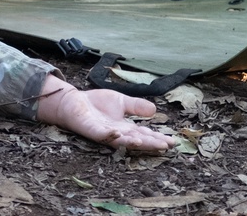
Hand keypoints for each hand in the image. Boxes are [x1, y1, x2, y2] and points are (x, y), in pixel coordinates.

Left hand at [36, 76, 175, 152]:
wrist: (73, 101)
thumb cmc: (96, 103)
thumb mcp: (120, 101)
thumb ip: (136, 106)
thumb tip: (155, 110)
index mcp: (126, 127)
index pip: (145, 133)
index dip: (158, 137)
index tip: (172, 141)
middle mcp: (117, 133)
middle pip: (137, 139)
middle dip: (151, 143)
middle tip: (166, 146)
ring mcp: (104, 133)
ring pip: (121, 140)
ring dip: (132, 142)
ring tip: (145, 142)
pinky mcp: (91, 130)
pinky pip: (101, 134)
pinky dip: (110, 135)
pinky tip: (118, 134)